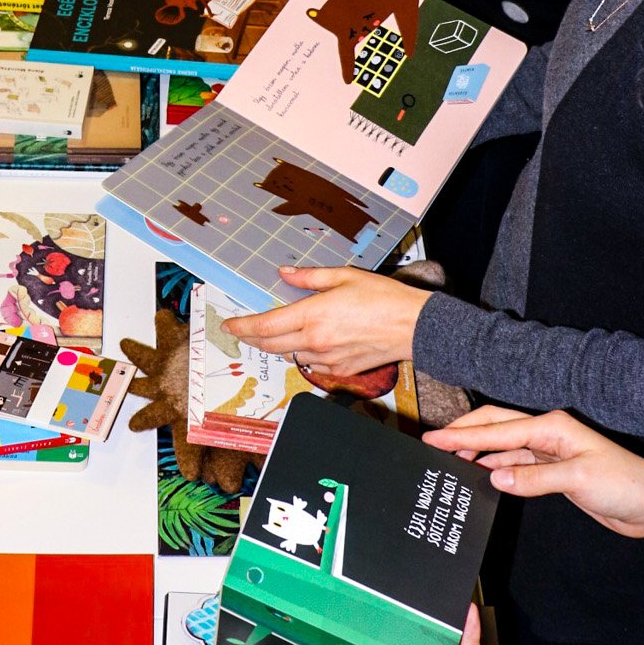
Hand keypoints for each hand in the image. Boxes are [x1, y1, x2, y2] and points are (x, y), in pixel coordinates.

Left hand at [225, 267, 430, 377]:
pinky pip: (311, 364)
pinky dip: (302, 354)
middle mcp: (315, 342)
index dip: (242, 327)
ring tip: (274, 334)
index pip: (264, 327)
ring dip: (277, 346)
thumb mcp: (344, 276)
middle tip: (242, 331)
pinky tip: (307, 343)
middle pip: (270, 346)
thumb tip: (284, 274)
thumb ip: (309, 277)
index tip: (229, 325)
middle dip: (251, 338)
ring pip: (290, 356)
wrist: (414, 327)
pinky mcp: (340, 370)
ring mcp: (327, 359)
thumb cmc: (383, 298)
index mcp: (312, 316)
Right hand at [423, 405, 643, 539]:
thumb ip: (534, 478)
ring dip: (477, 452)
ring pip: (503, 446)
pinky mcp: (554, 472)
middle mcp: (548, 434)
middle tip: (433, 444)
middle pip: (496, 427)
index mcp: (552, 426)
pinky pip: (516, 465)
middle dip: (464, 433)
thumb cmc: (625, 484)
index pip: (498, 429)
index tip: (435, 439)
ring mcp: (550, 452)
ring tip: (448, 460)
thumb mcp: (578, 479)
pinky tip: (480, 475)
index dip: (464, 435)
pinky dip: (495, 468)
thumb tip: (494, 477)